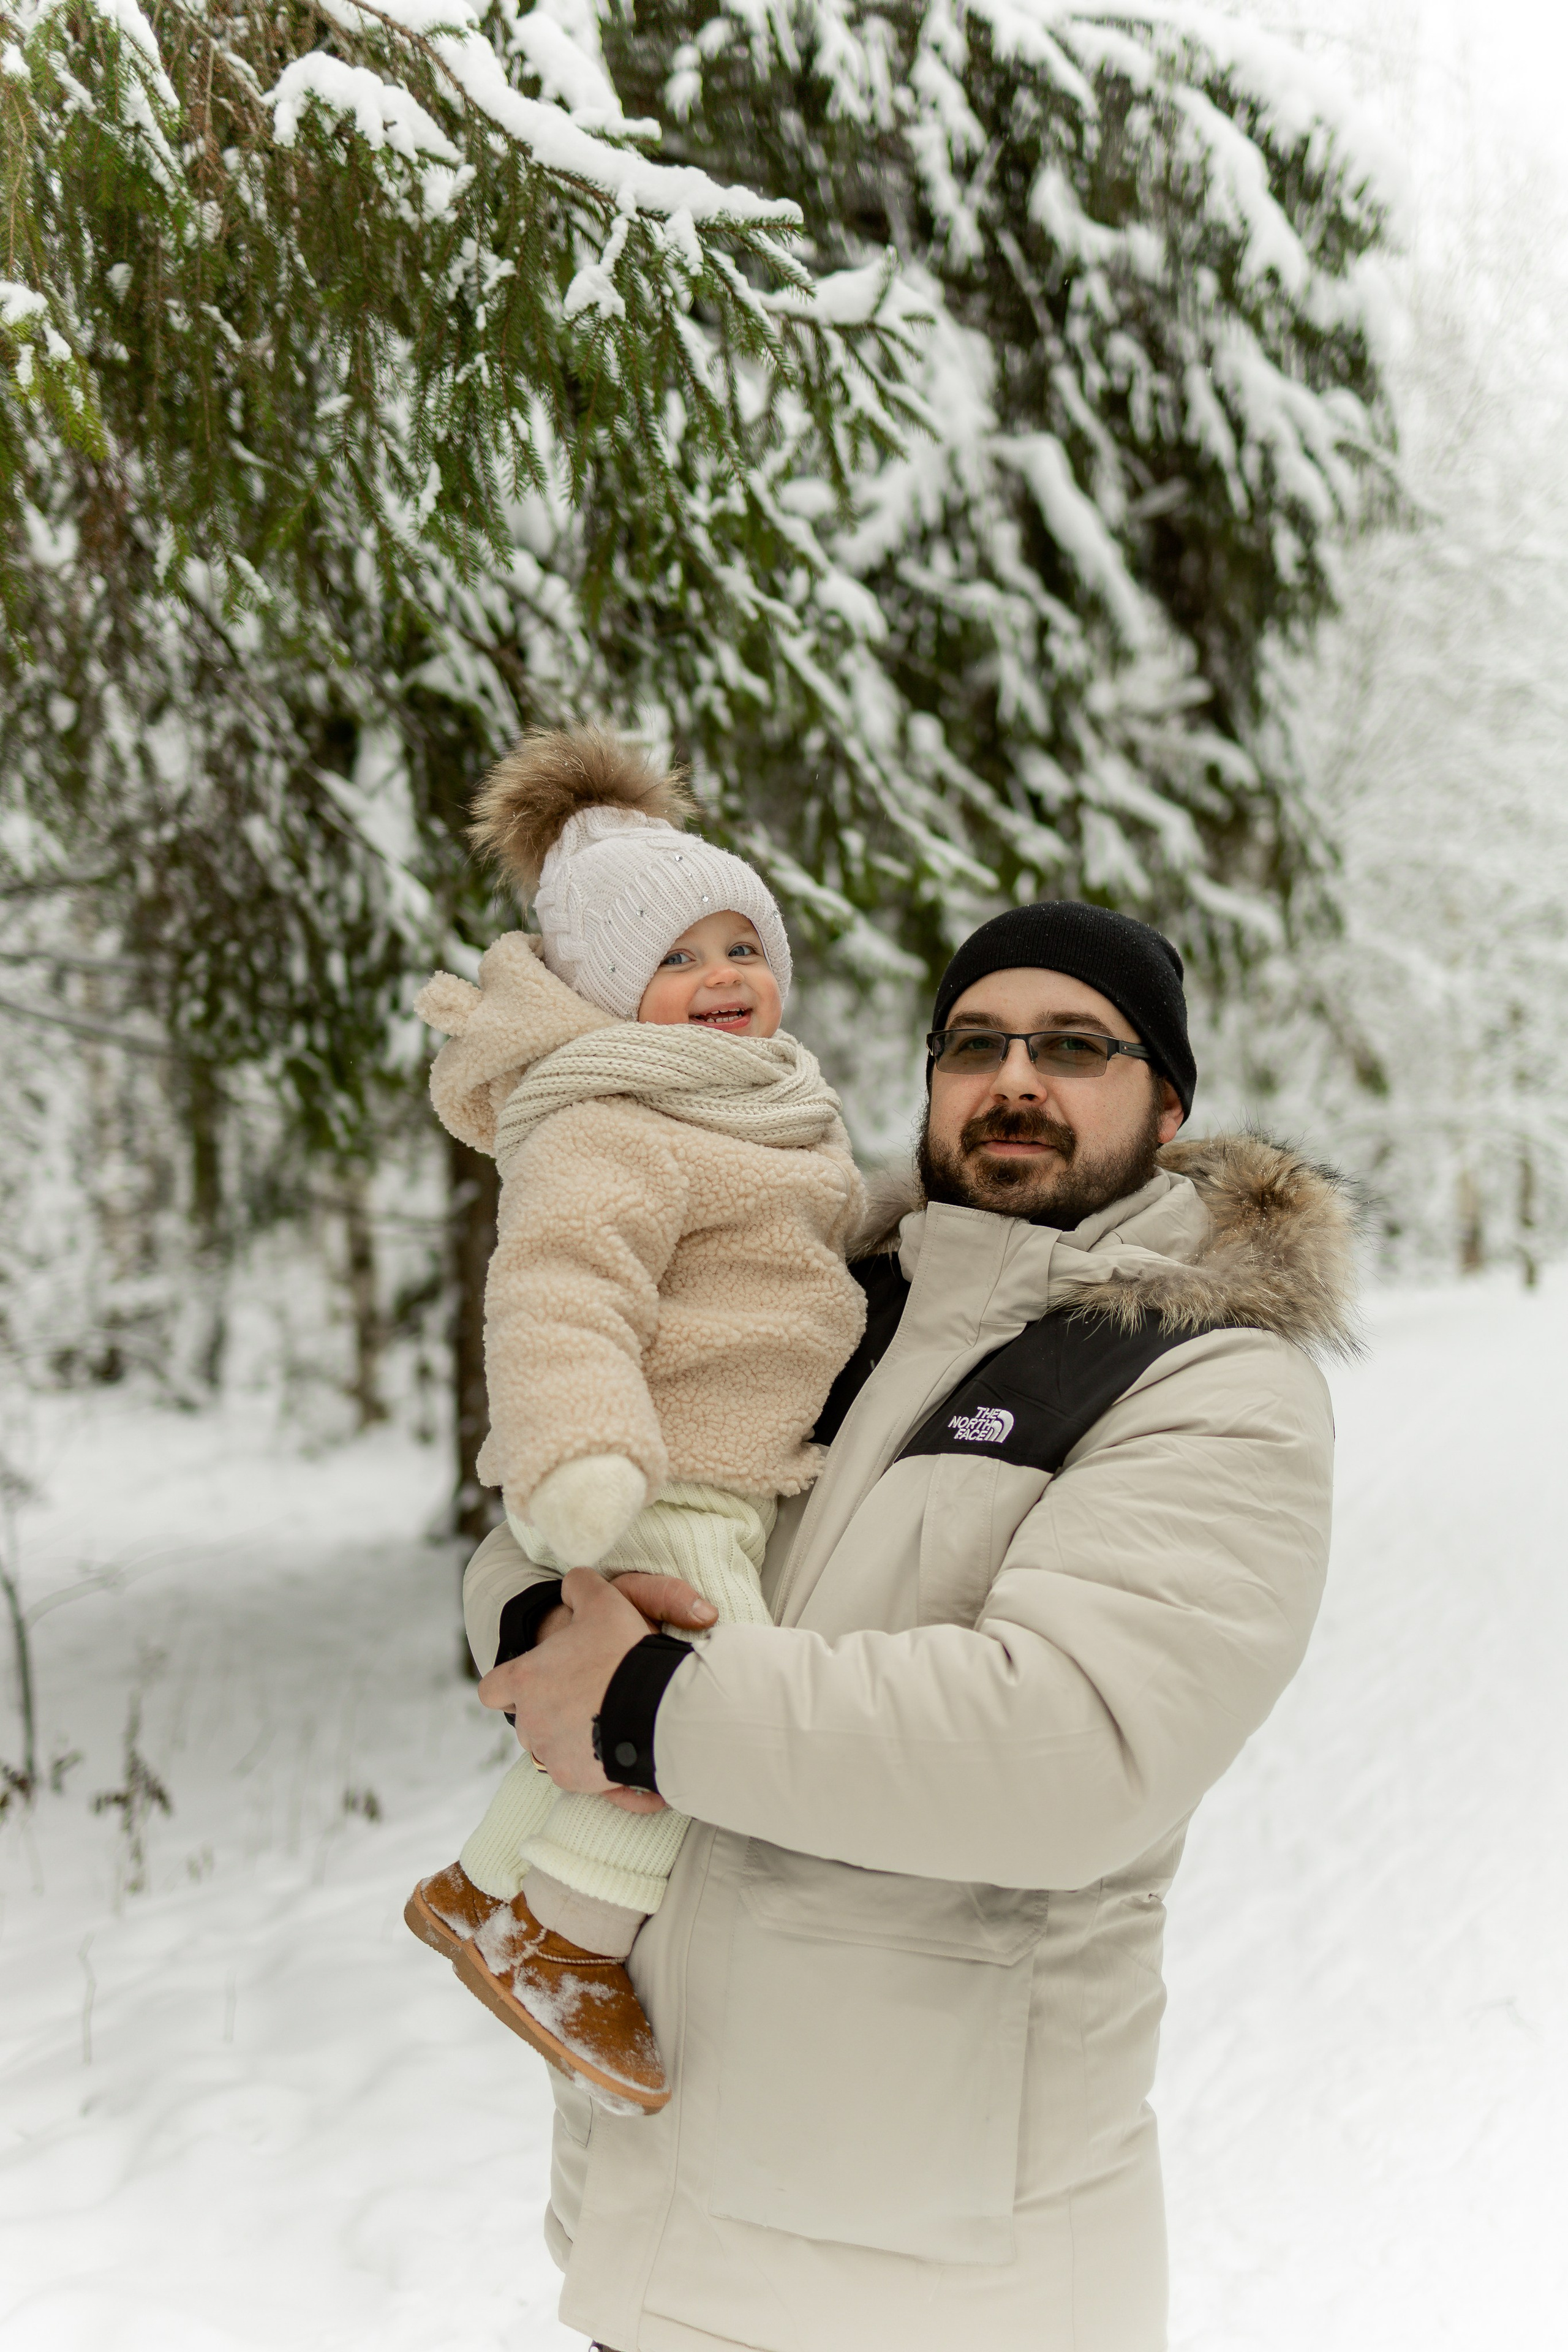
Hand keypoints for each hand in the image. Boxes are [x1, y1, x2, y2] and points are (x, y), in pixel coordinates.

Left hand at [479, 1568, 710, 1798]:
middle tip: (583, 1696)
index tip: (532, 1682)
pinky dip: (590, 1764)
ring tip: (603, 1721)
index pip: (491, 1690)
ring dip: (567, 1737)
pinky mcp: (574, 1779)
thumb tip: (572, 1583)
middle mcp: (530, 1721)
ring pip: (548, 1747)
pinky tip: (616, 1746)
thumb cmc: (625, 1652)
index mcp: (526, 1679)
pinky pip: (575, 1772)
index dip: (507, 1686)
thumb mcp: (605, 1602)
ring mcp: (550, 1752)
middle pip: (524, 1720)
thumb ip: (580, 1587)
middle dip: (547, 1711)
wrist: (656, 1706)